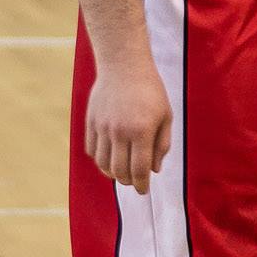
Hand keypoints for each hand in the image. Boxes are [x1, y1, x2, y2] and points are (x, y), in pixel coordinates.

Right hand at [86, 54, 172, 193]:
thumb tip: (155, 170)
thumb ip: (162, 145)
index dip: (142, 185)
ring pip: (102, 163)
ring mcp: (103, 127)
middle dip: (128, 181)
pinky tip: (109, 157)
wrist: (124, 66)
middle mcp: (120, 131)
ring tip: (121, 171)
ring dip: (112, 173)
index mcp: (142, 131)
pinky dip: (100, 159)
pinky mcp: (91, 122)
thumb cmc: (150, 91)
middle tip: (134, 181)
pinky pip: (92, 150)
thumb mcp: (165, 116)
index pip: (140, 169)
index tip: (144, 190)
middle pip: (119, 171)